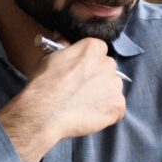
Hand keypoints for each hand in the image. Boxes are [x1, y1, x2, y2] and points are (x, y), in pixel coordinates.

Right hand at [0, 38, 125, 161]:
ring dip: (104, 96)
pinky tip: (91, 116)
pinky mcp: (117, 106)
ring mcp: (115, 85)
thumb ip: (68, 51)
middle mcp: (108, 64)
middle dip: (98, 78)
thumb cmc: (44, 86)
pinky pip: (117, 109)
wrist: (45, 113)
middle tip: (82, 90)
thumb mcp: (51, 58)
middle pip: (108, 69)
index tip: (83, 71)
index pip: (99, 50)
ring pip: (114, 89)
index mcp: (92, 48)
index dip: (90, 62)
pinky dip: (107, 114)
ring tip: (85, 105)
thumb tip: (68, 45)